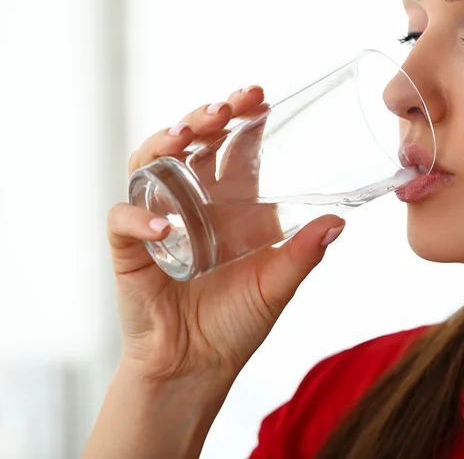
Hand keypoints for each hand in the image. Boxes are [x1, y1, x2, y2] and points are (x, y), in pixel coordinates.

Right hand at [109, 86, 344, 383]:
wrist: (196, 367)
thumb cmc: (236, 321)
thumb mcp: (278, 284)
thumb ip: (303, 253)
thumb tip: (338, 222)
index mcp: (230, 202)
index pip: (231, 147)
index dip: (242, 119)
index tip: (259, 97)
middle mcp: (192, 202)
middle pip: (190, 143)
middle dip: (205, 117)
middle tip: (227, 107)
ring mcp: (158, 219)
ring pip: (150, 164)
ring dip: (163, 144)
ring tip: (185, 135)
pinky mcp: (130, 248)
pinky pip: (124, 219)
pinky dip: (139, 215)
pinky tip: (164, 222)